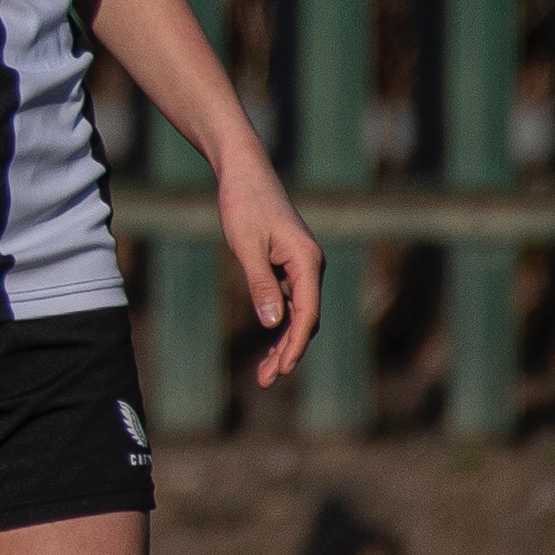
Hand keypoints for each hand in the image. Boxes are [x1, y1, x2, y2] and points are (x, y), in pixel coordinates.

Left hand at [221, 157, 325, 390]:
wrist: (244, 174)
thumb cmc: (244, 205)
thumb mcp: (247, 247)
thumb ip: (260, 284)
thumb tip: (272, 324)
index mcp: (307, 261)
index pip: (307, 313)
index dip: (295, 344)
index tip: (281, 369)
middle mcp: (311, 265)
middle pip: (306, 319)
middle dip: (288, 351)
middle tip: (266, 380)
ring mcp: (301, 266)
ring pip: (298, 313)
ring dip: (283, 342)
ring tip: (264, 372)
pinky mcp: (288, 264)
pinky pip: (289, 301)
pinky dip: (279, 323)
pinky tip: (267, 344)